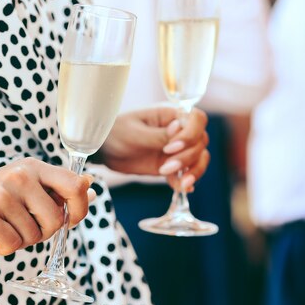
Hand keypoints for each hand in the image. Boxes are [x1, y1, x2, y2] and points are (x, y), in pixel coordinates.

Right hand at [0, 157, 95, 255]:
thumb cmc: (3, 197)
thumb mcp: (30, 184)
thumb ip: (58, 187)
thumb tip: (90, 185)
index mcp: (34, 167)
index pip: (74, 185)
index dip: (80, 208)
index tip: (71, 219)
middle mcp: (19, 176)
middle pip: (55, 220)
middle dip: (44, 231)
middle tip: (25, 224)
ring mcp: (1, 195)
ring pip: (33, 236)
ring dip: (21, 239)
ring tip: (7, 226)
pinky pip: (12, 244)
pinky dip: (4, 246)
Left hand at [92, 107, 209, 190]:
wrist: (104, 150)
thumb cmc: (116, 132)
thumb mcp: (134, 133)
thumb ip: (157, 135)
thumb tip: (179, 128)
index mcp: (170, 115)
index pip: (197, 119)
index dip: (190, 134)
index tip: (170, 147)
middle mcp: (177, 131)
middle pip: (200, 142)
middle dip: (188, 157)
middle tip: (165, 168)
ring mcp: (175, 149)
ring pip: (199, 158)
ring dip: (193, 171)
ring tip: (180, 183)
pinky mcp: (170, 165)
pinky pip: (186, 173)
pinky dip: (186, 182)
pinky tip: (182, 189)